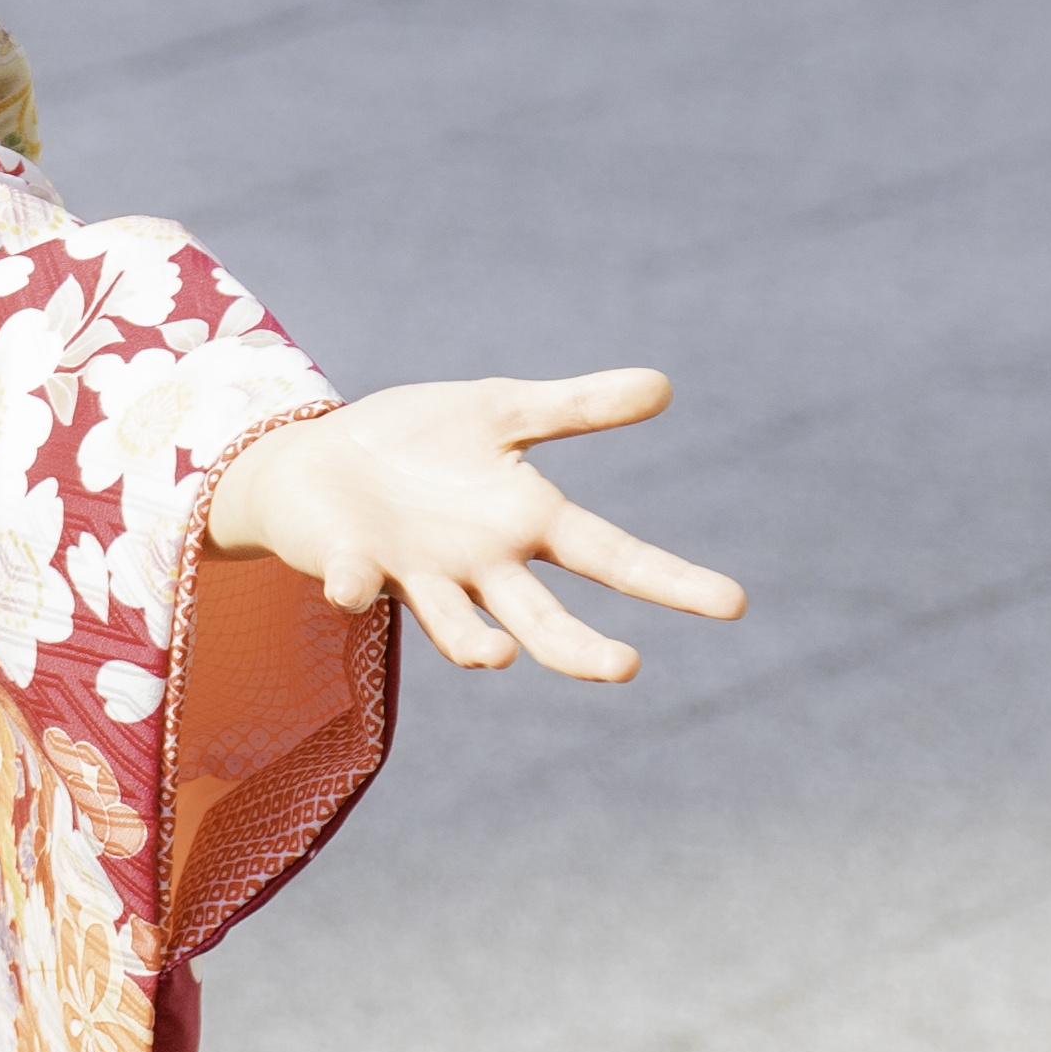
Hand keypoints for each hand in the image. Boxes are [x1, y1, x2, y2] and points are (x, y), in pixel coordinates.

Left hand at [207, 372, 746, 681]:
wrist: (316, 457)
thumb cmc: (417, 439)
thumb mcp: (500, 409)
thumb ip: (575, 407)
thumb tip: (663, 384)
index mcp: (526, 522)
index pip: (611, 557)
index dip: (670, 580)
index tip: (734, 602)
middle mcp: (481, 565)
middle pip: (542, 621)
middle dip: (580, 649)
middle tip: (624, 666)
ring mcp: (416, 573)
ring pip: (454, 626)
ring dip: (472, 644)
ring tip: (498, 658)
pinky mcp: (353, 565)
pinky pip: (357, 584)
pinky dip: (356, 585)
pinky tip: (356, 585)